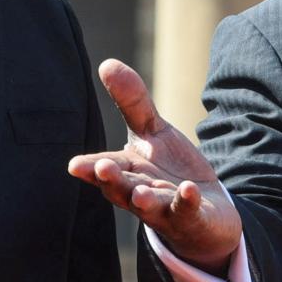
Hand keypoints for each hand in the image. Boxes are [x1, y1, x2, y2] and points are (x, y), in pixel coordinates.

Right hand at [69, 58, 241, 273]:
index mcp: (128, 172)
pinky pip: (188, 212)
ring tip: (140, 193)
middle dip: (112, 181)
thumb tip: (106, 63)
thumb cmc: (169, 170)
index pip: (105, 169)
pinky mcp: (192, 219)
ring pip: (151, 206)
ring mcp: (165, 210)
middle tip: (100, 169)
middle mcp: (141, 194)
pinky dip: (187, 202)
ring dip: (145, 200)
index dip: (90, 168)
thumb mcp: (153, 132)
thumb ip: (132, 102)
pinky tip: (189, 190)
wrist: (206, 212)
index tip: (75, 165)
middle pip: (123, 189)